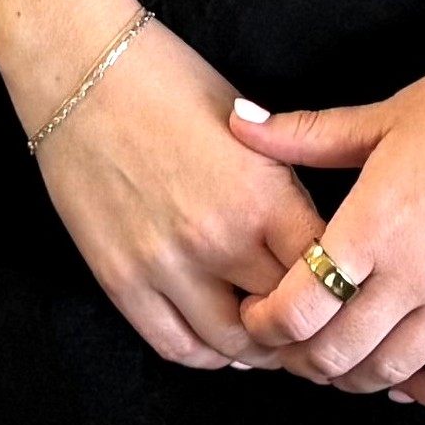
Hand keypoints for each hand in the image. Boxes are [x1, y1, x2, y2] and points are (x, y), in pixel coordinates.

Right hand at [27, 20, 330, 372]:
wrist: (83, 71)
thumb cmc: (170, 84)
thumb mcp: (250, 128)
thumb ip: (284, 189)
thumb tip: (314, 243)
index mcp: (262, 195)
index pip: (325, 273)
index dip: (339, 289)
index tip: (341, 291)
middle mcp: (219, 240)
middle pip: (285, 316)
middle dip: (304, 323)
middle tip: (312, 323)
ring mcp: (166, 266)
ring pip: (232, 345)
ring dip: (257, 349)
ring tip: (267, 334)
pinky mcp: (121, 281)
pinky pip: (176, 345)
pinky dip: (206, 353)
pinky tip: (220, 338)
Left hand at [232, 34, 424, 405]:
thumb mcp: (382, 115)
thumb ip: (305, 134)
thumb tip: (238, 121)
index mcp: (374, 222)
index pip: (299, 308)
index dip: (266, 327)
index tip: (257, 319)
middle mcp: (417, 269)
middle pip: (339, 351)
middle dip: (303, 360)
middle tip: (293, 348)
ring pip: (396, 369)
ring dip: (358, 378)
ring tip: (342, 364)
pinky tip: (408, 384)